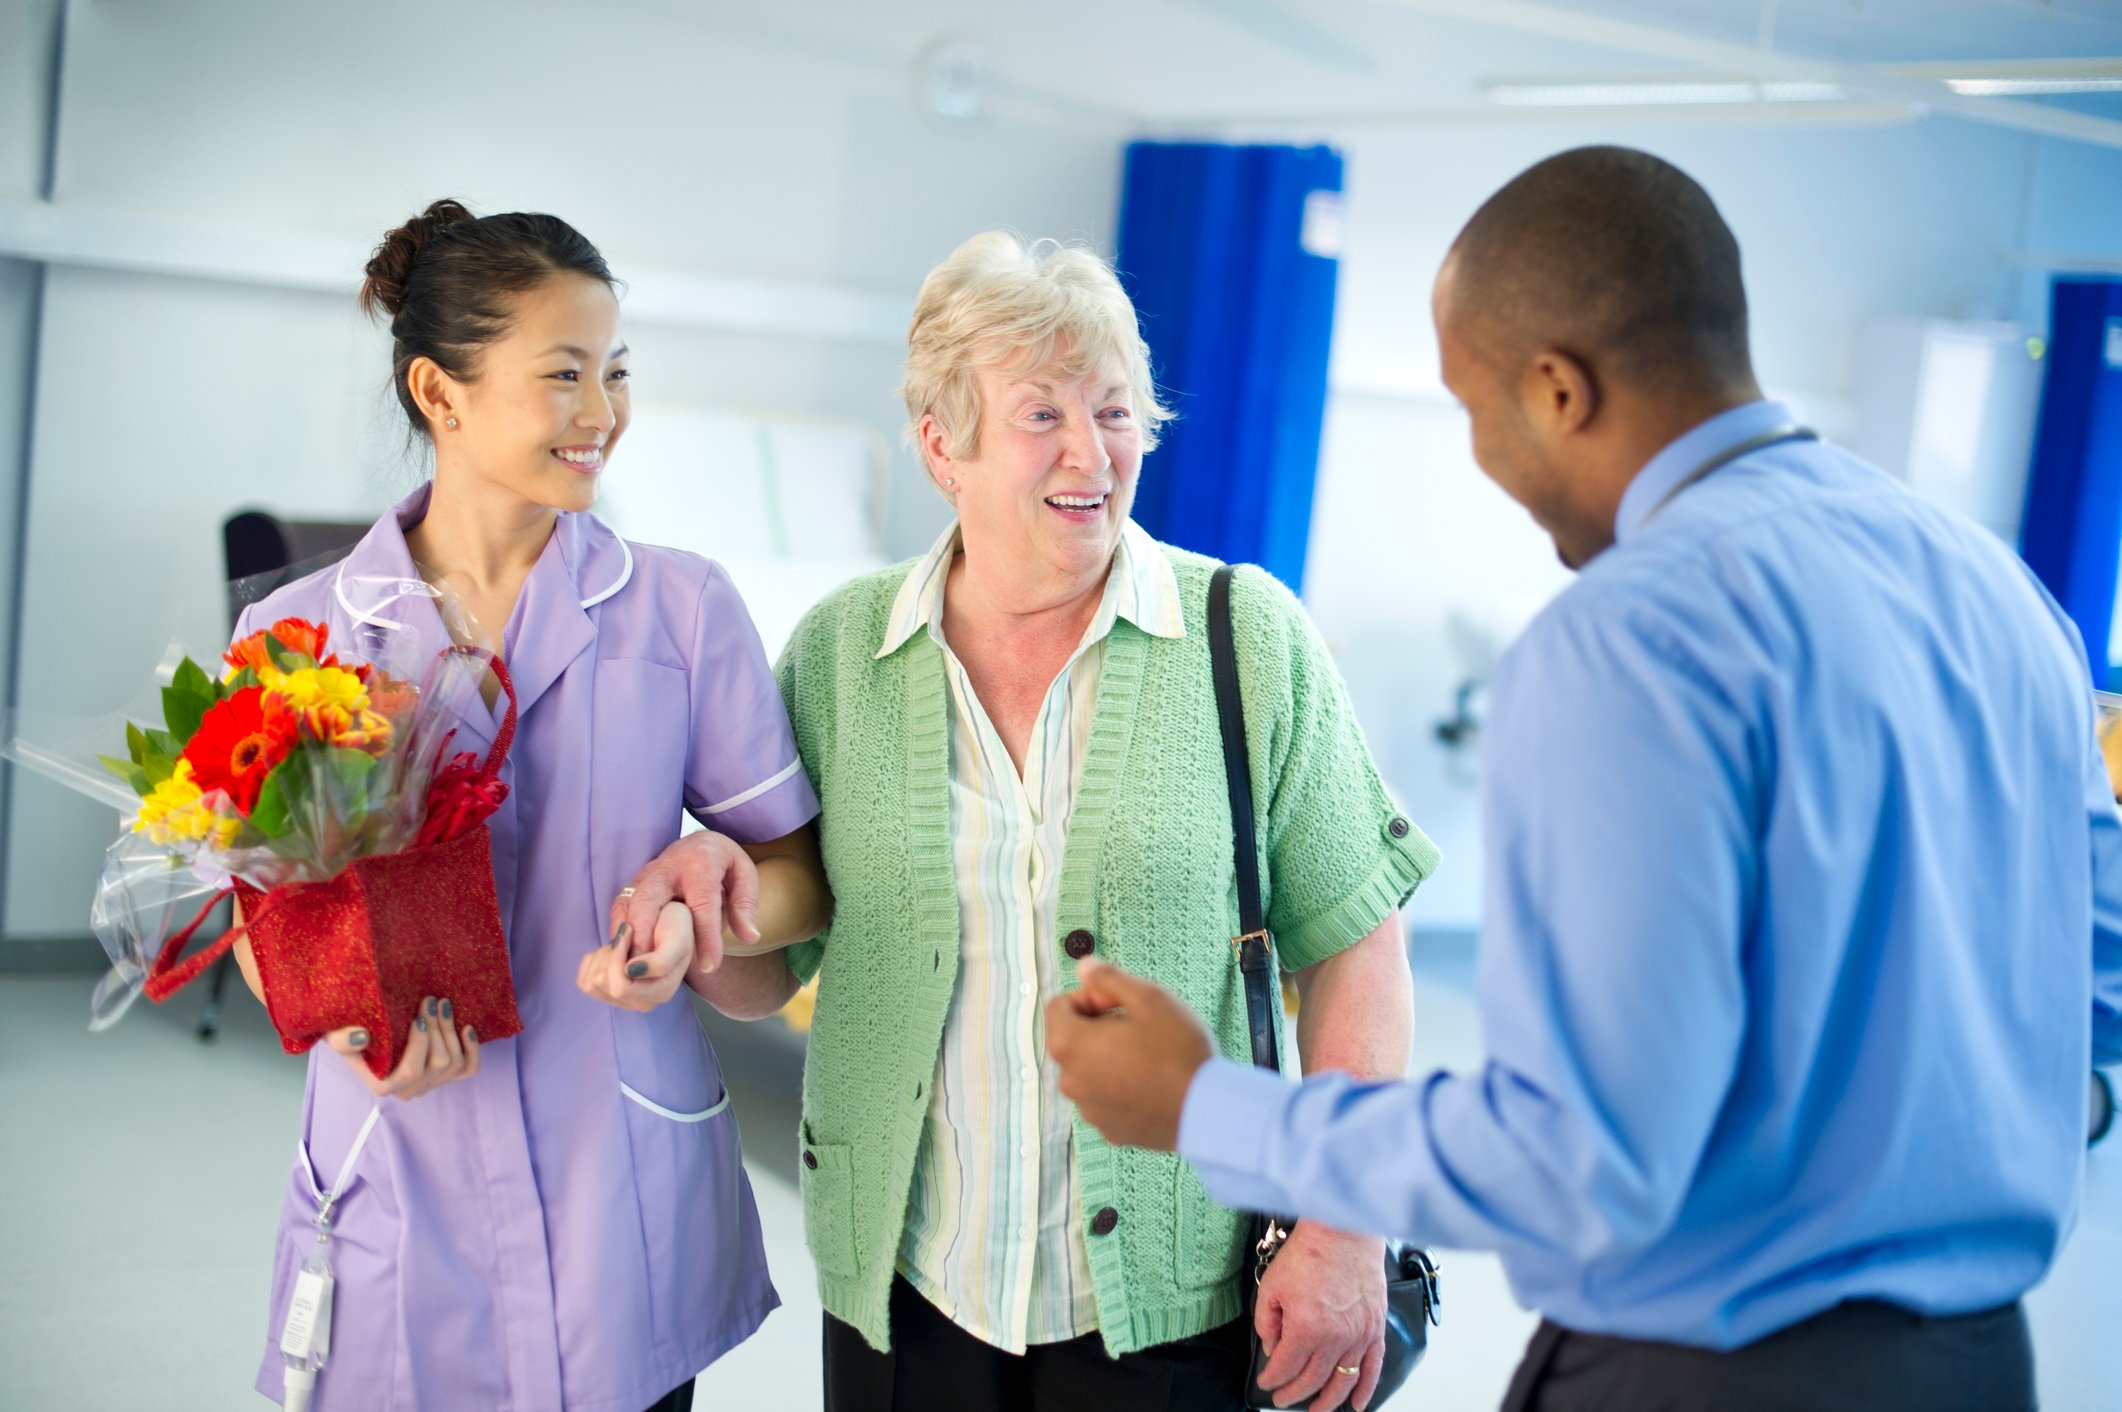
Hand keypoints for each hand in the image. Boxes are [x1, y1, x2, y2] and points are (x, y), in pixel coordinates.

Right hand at [323, 997, 479, 1101]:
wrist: (362, 1031)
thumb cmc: (348, 1033)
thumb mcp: (335, 1034)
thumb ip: (342, 1039)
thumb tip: (361, 1038)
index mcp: (383, 1085)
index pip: (412, 1071)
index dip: (421, 1043)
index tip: (418, 1016)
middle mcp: (408, 1090)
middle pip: (438, 1063)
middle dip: (438, 1029)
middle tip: (432, 1000)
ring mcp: (429, 1084)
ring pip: (454, 1064)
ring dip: (451, 1032)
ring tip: (444, 1005)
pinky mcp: (445, 1075)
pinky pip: (467, 1069)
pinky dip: (471, 1049)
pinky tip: (467, 1028)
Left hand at [578, 901, 693, 1012]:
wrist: (671, 922)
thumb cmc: (677, 928)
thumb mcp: (677, 940)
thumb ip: (661, 961)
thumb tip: (631, 972)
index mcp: (661, 993)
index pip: (621, 987)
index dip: (618, 956)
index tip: (628, 930)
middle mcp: (642, 1002)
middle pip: (602, 983)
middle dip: (610, 954)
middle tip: (626, 936)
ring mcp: (624, 1000)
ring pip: (591, 983)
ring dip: (602, 956)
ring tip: (621, 944)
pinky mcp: (608, 993)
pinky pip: (584, 981)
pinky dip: (593, 961)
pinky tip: (611, 952)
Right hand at [611, 830, 763, 977]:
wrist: (697, 843)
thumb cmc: (722, 864)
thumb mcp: (744, 874)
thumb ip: (746, 904)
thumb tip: (750, 936)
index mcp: (699, 862)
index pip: (702, 903)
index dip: (705, 936)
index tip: (709, 966)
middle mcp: (666, 868)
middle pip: (649, 900)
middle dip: (646, 934)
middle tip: (651, 969)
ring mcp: (644, 877)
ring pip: (628, 905)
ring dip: (626, 938)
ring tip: (631, 970)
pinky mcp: (632, 887)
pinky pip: (619, 910)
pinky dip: (618, 934)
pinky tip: (622, 959)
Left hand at [1045, 957, 1213, 1151]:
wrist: (1206, 1111)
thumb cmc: (1178, 1051)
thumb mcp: (1148, 998)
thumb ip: (1109, 978)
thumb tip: (1084, 967)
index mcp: (1070, 1045)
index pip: (1058, 1006)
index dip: (1089, 996)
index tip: (1120, 1004)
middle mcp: (1070, 1081)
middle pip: (1071, 1040)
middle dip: (1097, 1027)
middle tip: (1138, 1027)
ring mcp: (1089, 1110)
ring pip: (1089, 1070)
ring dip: (1109, 1058)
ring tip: (1148, 1057)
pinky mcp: (1109, 1130)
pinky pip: (1106, 1098)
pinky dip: (1120, 1087)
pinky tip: (1152, 1084)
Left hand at [1253, 1223, 1387, 1410]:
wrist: (1344, 1231)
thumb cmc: (1309, 1253)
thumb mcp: (1271, 1286)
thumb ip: (1267, 1323)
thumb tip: (1273, 1349)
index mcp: (1306, 1328)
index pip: (1286, 1367)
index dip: (1273, 1379)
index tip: (1266, 1383)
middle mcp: (1335, 1337)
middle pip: (1313, 1379)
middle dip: (1294, 1393)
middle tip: (1283, 1399)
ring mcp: (1359, 1335)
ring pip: (1342, 1380)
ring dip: (1328, 1401)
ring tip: (1316, 1410)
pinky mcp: (1375, 1328)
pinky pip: (1372, 1368)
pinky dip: (1365, 1390)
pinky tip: (1357, 1405)